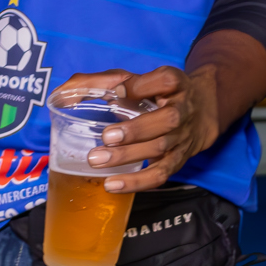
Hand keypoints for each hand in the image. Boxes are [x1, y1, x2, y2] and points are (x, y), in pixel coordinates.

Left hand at [59, 65, 221, 192]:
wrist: (199, 113)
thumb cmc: (156, 94)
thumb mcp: (136, 80)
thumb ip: (101, 82)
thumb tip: (66, 92)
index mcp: (174, 84)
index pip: (166, 81)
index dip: (143, 86)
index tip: (118, 92)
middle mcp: (183, 110)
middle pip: (167, 120)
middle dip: (136, 130)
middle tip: (106, 137)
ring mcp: (181, 138)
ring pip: (160, 149)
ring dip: (129, 156)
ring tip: (97, 160)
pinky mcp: (177, 161)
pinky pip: (160, 175)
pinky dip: (137, 182)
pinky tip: (113, 185)